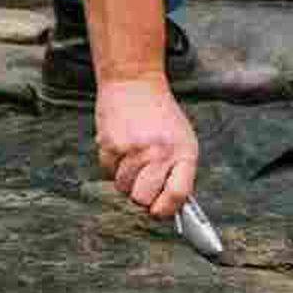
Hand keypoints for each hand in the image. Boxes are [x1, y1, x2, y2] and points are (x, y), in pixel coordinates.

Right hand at [95, 79, 198, 218]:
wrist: (134, 82)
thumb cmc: (161, 117)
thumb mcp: (183, 142)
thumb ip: (180, 174)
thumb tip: (172, 209)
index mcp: (183, 152)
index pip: (177, 195)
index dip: (166, 209)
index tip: (159, 210)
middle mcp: (159, 152)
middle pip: (144, 198)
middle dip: (142, 197)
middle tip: (142, 182)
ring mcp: (133, 148)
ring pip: (124, 188)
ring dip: (126, 180)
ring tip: (133, 159)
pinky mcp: (110, 143)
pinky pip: (108, 173)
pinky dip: (113, 166)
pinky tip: (121, 148)